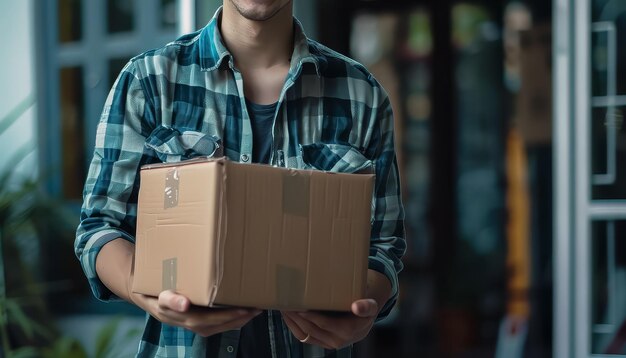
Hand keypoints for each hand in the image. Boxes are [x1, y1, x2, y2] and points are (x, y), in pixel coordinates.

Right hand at [131, 290, 261, 336]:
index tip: (241, 310)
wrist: (149, 299)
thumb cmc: (157, 292)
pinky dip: (232, 320)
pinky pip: (217, 325)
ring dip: (238, 320)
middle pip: (216, 324)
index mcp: (181, 316)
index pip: (205, 318)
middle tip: (255, 308)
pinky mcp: (198, 323)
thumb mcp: (160, 294)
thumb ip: (171, 299)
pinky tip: (243, 313)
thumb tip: (184, 305)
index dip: (225, 316)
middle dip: (237, 318)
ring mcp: (194, 325)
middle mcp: (190, 323)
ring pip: (219, 326)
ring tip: (254, 311)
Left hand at [281, 299, 377, 349]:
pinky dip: (294, 327)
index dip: (310, 315)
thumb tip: (357, 307)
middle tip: (285, 302)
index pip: (324, 323)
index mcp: (348, 331)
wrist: (365, 323)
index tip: (298, 305)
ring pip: (305, 334)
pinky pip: (304, 338)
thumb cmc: (364, 309)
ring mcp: (328, 344)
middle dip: (296, 316)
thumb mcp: (370, 306)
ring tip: (283, 308)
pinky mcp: (321, 344)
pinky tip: (288, 316)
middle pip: (311, 328)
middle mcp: (337, 340)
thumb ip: (366, 306)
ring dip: (292, 322)